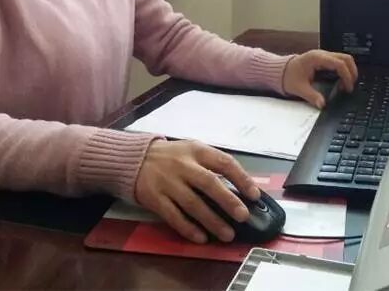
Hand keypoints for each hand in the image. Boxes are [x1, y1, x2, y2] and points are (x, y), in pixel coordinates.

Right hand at [134, 139, 260, 243]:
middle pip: (209, 184)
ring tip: (228, 234)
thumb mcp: (191, 150)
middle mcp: (183, 165)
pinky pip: (174, 216)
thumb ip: (211, 164)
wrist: (134, 158)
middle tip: (243, 216)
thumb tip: (239, 188)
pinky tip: (202, 238)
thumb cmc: (171, 156)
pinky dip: (188, 228)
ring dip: (212, 221)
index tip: (254, 195)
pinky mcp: (155, 198)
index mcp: (196, 151)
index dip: (241, 179)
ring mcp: (168, 182)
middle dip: (228, 201)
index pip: (224, 162)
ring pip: (193, 204)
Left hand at [282, 49, 357, 107]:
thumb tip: (322, 105)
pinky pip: (339, 62)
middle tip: (350, 86)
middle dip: (352, 72)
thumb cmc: (288, 76)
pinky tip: (340, 82)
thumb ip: (312, 96)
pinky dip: (343, 71)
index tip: (348, 87)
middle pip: (346, 58)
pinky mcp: (323, 60)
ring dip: (349, 71)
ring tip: (345, 86)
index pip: (339, 63)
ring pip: (344, 59)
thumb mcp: (299, 88)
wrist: (280, 71)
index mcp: (316, 58)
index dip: (347, 75)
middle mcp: (321, 54)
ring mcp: (323, 56)